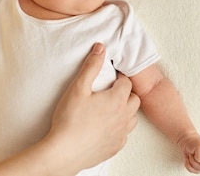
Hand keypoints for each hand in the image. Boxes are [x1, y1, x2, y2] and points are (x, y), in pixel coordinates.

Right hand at [47, 43, 140, 171]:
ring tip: (110, 108)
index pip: (127, 83)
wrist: (64, 152)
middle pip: (135, 100)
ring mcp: (120, 134)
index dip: (119, 77)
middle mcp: (123, 117)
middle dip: (126, 93)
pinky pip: (124, 135)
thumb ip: (91, 66)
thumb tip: (101, 47)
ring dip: (125, 111)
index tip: (111, 77)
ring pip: (132, 119)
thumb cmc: (69, 119)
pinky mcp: (114, 148)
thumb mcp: (78, 87)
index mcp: (117, 100)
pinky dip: (119, 128)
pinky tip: (106, 127)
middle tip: (111, 91)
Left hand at [177, 132, 199, 172]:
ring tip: (191, 155)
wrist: (187, 141)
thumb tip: (198, 162)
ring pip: (196, 170)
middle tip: (194, 153)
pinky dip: (187, 164)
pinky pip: (191, 170)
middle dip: (195, 160)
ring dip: (191, 161)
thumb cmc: (195, 142)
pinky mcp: (194, 167)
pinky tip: (188, 158)